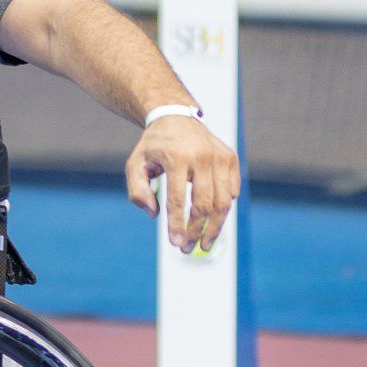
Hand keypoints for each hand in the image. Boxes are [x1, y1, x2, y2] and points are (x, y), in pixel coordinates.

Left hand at [125, 117, 240, 253]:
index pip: (177, 200)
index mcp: (176, 158)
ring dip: (215, 227)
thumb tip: (153, 215)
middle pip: (204, 205)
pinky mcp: (230, 158)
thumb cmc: (153, 146)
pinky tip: (212, 221)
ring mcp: (220, 157)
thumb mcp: (135, 164)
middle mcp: (202, 157)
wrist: (176, 117)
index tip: (175, 244)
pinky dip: (223, 209)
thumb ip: (138, 190)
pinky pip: (231, 191)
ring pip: (223, 202)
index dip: (177, 225)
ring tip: (204, 244)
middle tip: (188, 249)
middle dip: (196, 231)